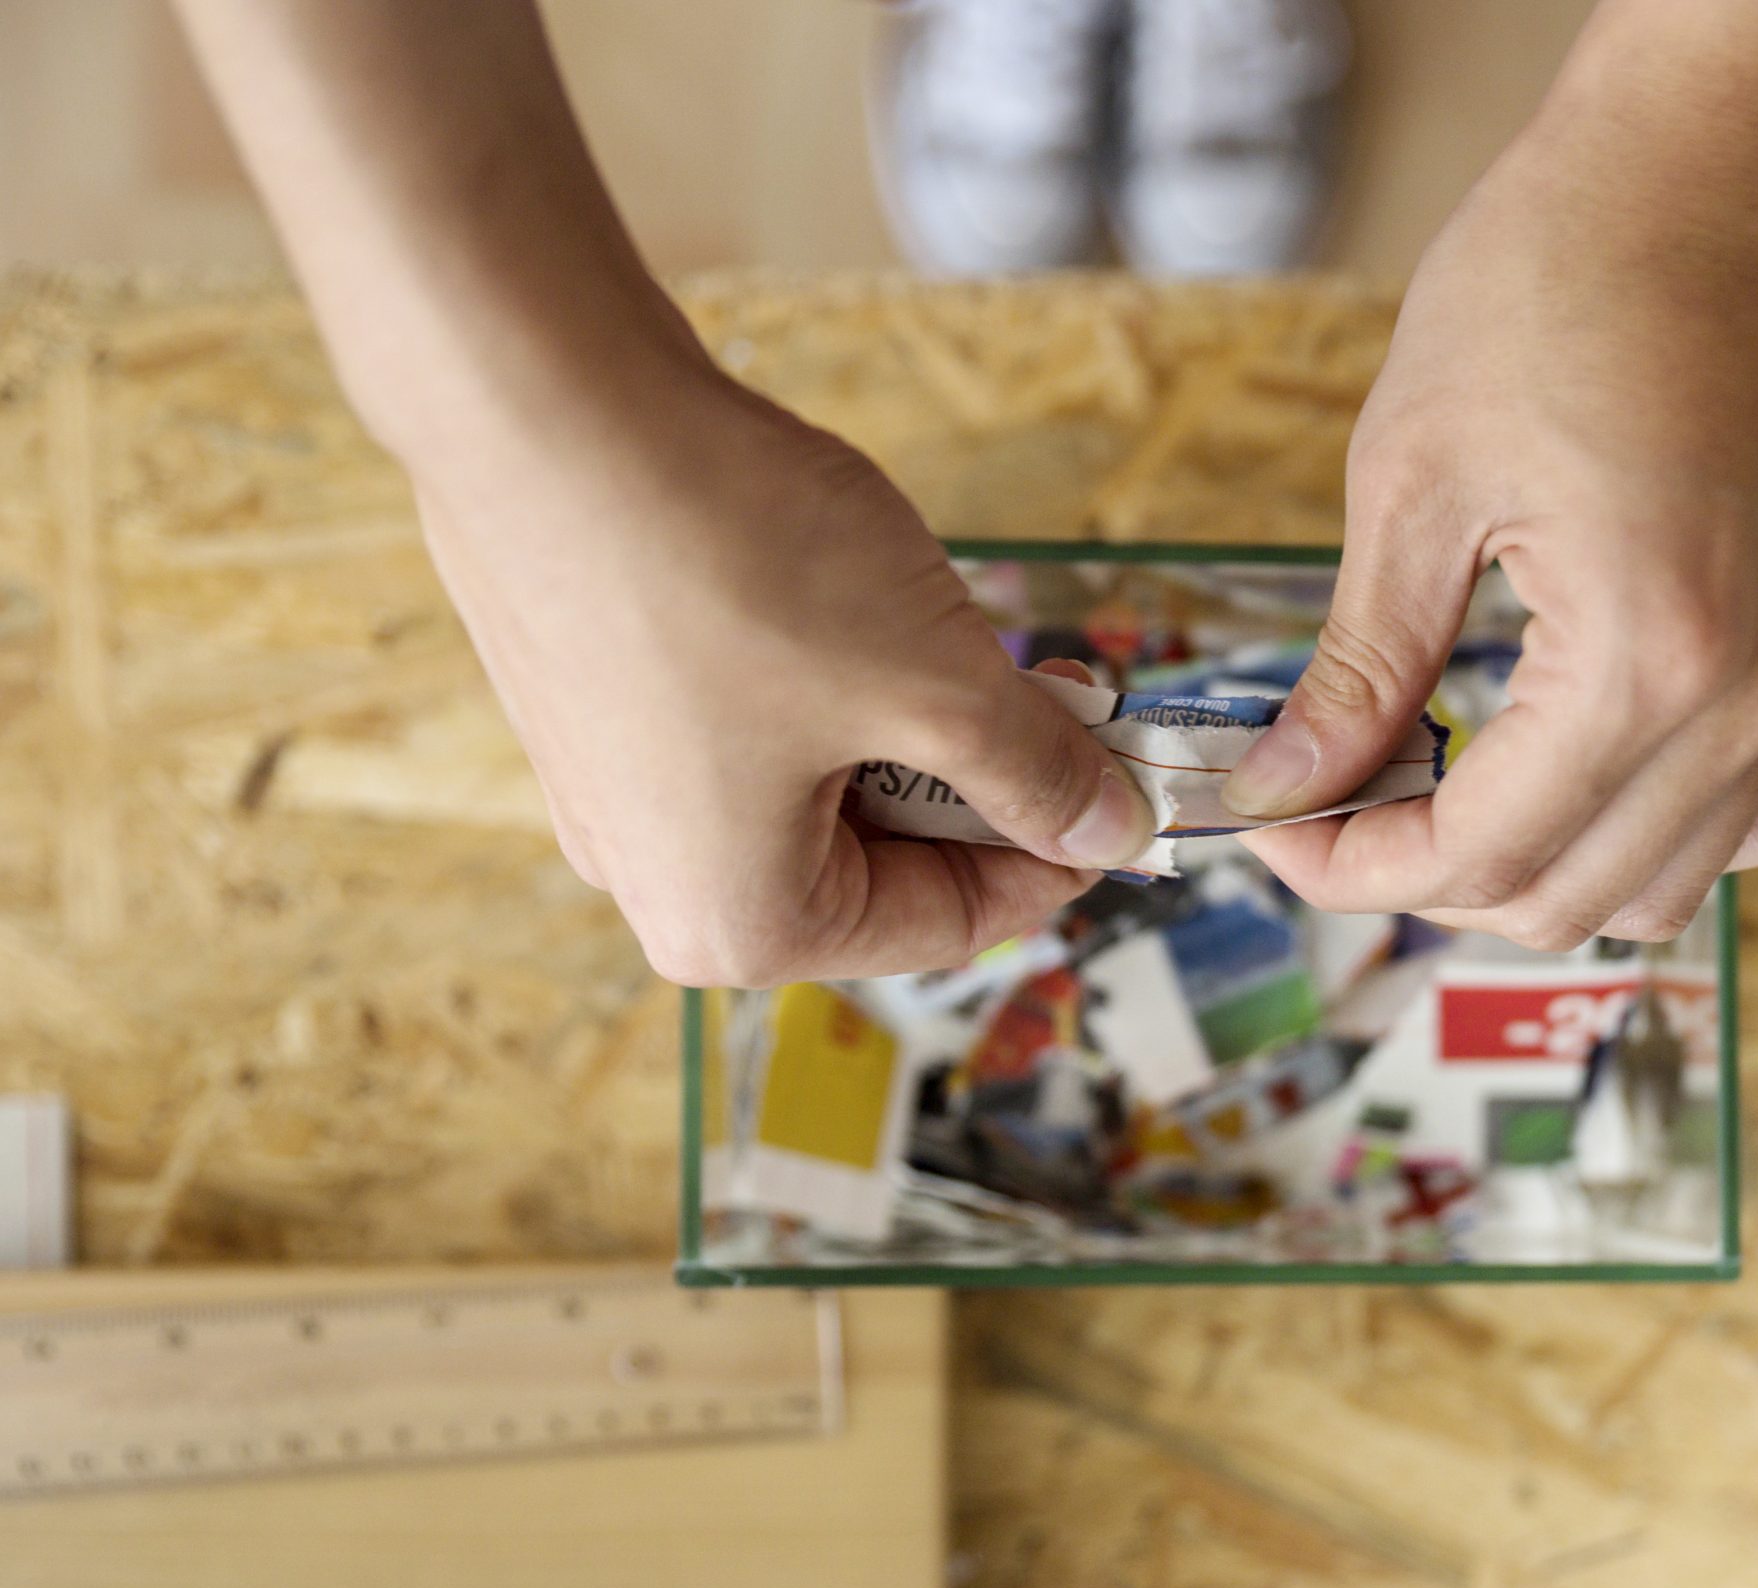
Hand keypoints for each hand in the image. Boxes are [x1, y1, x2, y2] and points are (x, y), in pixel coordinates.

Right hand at [411, 366, 1156, 986]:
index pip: (952, 923)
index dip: (1060, 850)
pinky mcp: (593, 705)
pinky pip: (754, 724)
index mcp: (741, 926)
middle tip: (1065, 681)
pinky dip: (830, 677)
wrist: (542, 402)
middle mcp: (660, 886)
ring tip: (956, 623)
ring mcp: (612, 795)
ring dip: (911, 715)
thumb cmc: (734, 561)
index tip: (1127, 781)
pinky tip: (858, 593)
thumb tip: (1114, 831)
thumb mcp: (936, 682)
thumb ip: (1037, 774)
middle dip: (984, 773)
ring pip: (822, 783)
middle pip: (885, 861)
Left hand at [1227, 24, 1757, 949]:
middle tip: (1335, 807)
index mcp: (1647, 655)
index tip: (1278, 832)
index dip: (1352, 868)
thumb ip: (1360, 668)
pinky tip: (1612, 781)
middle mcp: (1751, 692)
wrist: (1704, 165)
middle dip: (1428, 877)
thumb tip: (1288, 787)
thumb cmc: (1563, 273)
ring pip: (1673, 882)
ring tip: (1448, 793)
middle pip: (1572, 894)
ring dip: (1546, 870)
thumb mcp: (1414, 478)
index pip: (1483, 852)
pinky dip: (1693, 833)